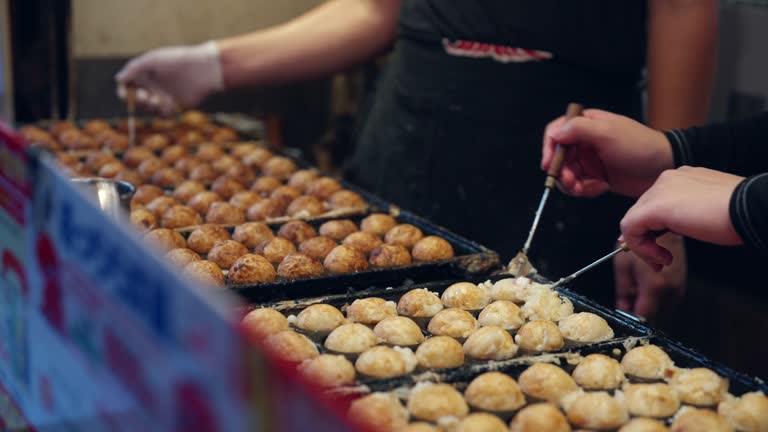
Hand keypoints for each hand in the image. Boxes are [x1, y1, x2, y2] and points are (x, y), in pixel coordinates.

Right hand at [115, 41, 223, 114]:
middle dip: (137, 100)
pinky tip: (167, 104)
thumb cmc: (177, 61)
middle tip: (145, 96)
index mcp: (145, 74)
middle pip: (136, 100)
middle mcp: (153, 86)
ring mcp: (163, 97)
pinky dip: (162, 111)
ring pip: (148, 109)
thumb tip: (118, 79)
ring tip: (155, 99)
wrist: (202, 70)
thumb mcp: (152, 60)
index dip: (124, 92)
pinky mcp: (175, 106)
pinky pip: (163, 114)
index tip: (125, 94)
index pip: (128, 87)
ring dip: (148, 107)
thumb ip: (134, 68)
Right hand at [541, 109, 674, 197]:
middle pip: (558, 158)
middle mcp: (584, 141)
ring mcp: (589, 160)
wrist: (663, 166)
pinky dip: (586, 190)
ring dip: (573, 184)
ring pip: (567, 174)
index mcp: (585, 124)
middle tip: (572, 183)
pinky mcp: (595, 176)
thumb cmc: (640, 145)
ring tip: (587, 188)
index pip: (555, 133)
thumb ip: (579, 129)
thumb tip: (555, 133)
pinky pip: (579, 185)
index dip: (549, 149)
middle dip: (562, 172)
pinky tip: (601, 187)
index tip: (549, 165)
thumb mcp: (608, 133)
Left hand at [614, 234, 686, 319]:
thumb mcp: (623, 265)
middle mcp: (671, 292)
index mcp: (655, 286)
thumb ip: (622, 291)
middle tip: (628, 302)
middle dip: (638, 313)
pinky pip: (667, 303)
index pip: (643, 317)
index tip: (623, 315)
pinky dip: (656, 301)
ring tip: (637, 290)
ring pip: (661, 312)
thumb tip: (621, 308)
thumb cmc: (643, 242)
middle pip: (653, 317)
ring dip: (648, 307)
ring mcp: (678, 290)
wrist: (665, 229)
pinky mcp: (681, 287)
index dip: (631, 319)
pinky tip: (648, 288)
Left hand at [621, 166, 743, 269]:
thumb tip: (667, 230)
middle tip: (660, 261)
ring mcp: (660, 190)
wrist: (753, 208)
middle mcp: (667, 179)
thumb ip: (684, 216)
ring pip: (633, 221)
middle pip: (641, 212)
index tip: (661, 251)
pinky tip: (661, 258)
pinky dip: (641, 248)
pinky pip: (631, 228)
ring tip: (662, 261)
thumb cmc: (740, 214)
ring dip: (643, 247)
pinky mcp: (655, 206)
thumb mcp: (706, 212)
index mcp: (681, 178)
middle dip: (646, 241)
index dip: (652, 231)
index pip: (653, 205)